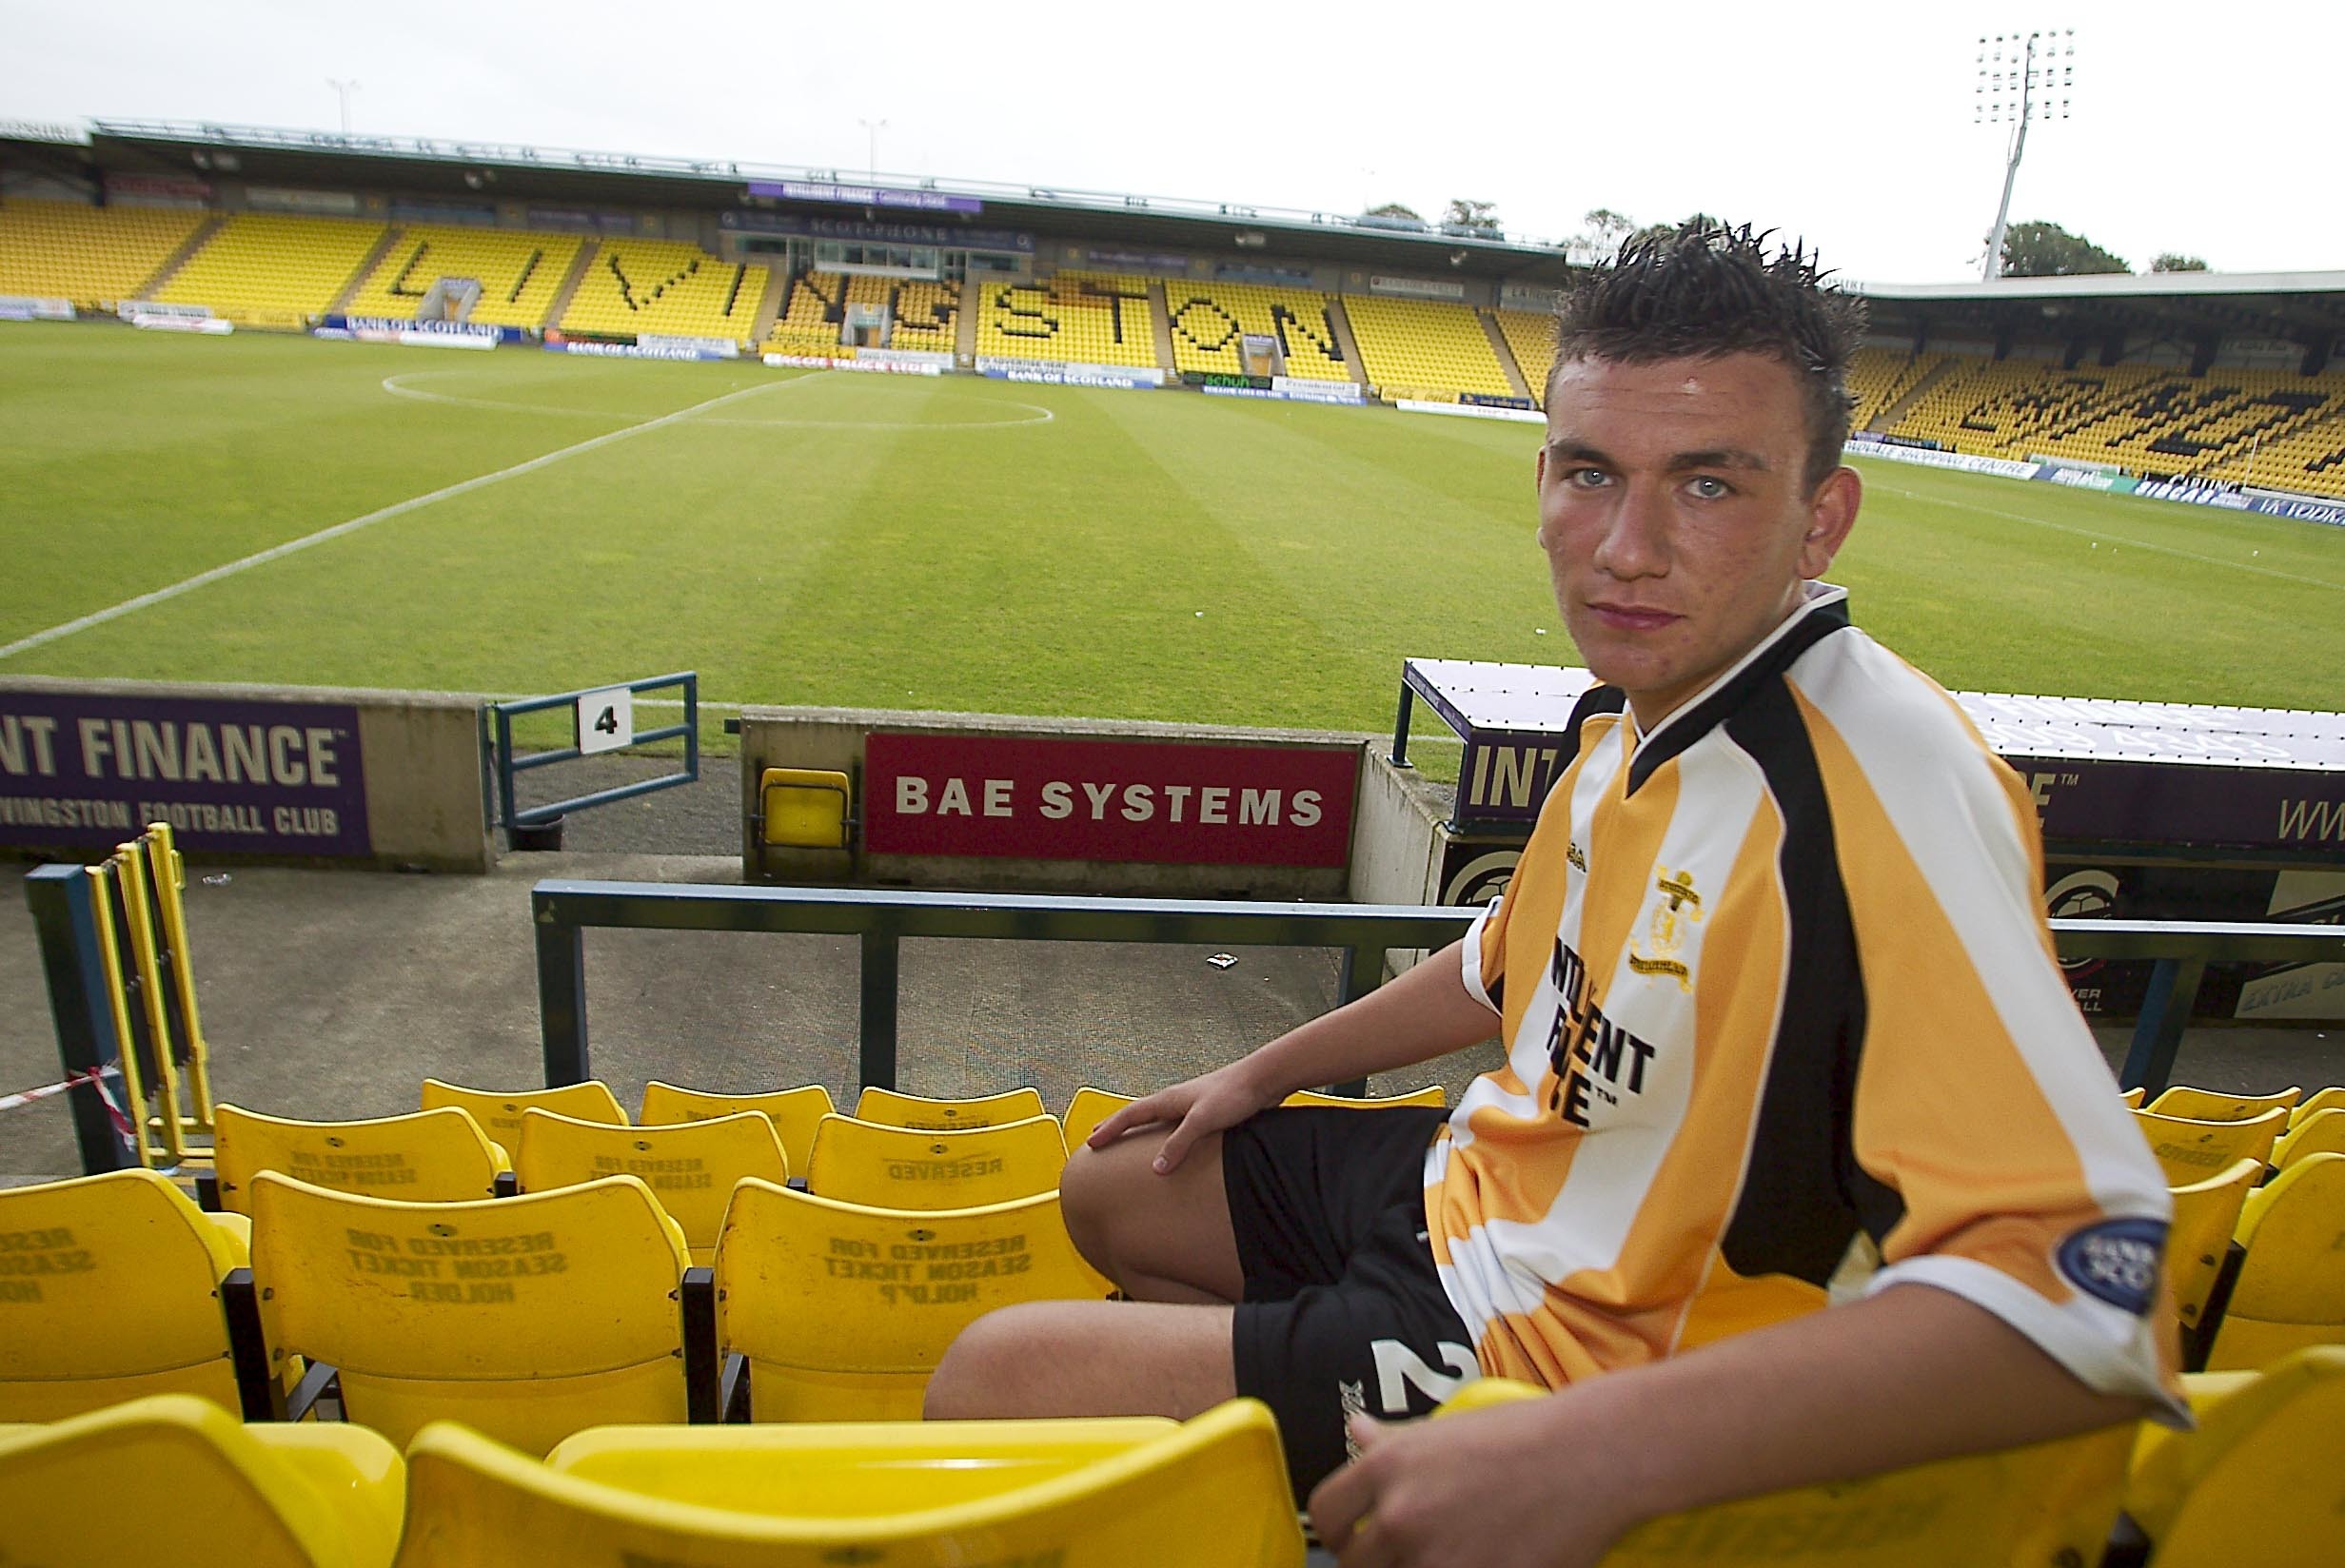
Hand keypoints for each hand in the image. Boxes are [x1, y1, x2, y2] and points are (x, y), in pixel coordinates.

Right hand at [1083, 1060, 1276, 1174]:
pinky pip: (1174, 1124)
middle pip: (1137, 1113)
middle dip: (1116, 1126)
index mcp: (1168, 1099)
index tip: (1091, 1143)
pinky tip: (1170, 1140)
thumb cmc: (1233, 1095)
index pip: (1130, 1116)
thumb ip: (1179, 1144)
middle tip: (1097, 1136)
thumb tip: (1156, 1168)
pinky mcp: (1206, 1111)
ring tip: (1128, 1138)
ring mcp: (1190, 1104)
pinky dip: (1161, 1132)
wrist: (1262, 1079)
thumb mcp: (1202, 1121)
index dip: (1110, 1130)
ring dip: (1138, 1127)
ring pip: (1155, 1117)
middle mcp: (1175, 1100)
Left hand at [1308, 1403, 1632, 1567]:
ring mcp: (1438, 1558)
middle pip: (1355, 1564)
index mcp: (1388, 1468)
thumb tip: (1357, 1433)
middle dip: (1376, 1563)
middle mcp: (1402, 1514)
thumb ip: (1392, 1443)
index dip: (1338, 1530)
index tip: (1354, 1537)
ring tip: (1447, 1555)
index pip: (1325, 1513)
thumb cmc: (1522, 1437)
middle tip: (1406, 1554)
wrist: (1589, 1458)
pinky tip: (1477, 1563)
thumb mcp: (1445, 1429)